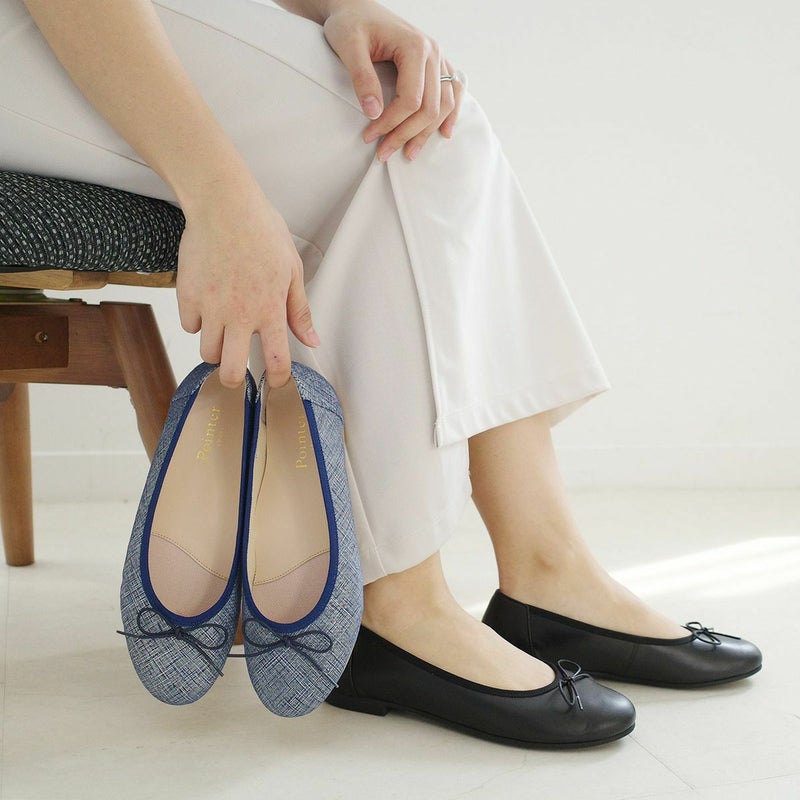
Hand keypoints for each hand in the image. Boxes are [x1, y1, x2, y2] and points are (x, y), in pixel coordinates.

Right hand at [176, 175, 318, 388]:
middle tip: (237, 371)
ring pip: (207, 353)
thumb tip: (312, 340)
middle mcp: (239, 315)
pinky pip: (189, 326)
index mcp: (270, 310)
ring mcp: (210, 307)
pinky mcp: (187, 296)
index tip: (275, 382)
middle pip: (231, 371)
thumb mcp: (291, 270)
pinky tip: (206, 307)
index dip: (277, 380)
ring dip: (215, 351)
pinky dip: (196, 323)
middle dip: (235, 380)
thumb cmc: (262, 231)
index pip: (277, 361)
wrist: (223, 205)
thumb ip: (299, 310)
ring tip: (223, 335)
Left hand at [322, 0, 464, 161]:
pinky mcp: (437, 64)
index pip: (411, 99)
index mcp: (415, 46)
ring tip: (409, 153)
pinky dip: (450, 114)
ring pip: (444, 105)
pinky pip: (453, 92)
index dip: (391, 123)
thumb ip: (362, 77)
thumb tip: (374, 112)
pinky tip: (444, 133)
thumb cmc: (351, 23)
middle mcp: (433, 52)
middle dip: (406, 134)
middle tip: (384, 153)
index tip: (369, 137)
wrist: (357, 7)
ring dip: (428, 132)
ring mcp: (439, 58)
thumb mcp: (348, 46)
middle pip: (430, 107)